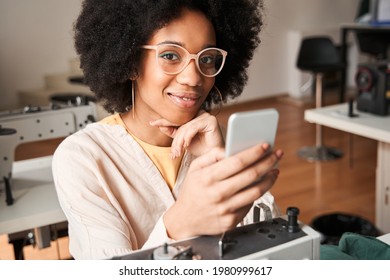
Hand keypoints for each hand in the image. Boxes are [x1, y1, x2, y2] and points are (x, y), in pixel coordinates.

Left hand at [149, 111, 223, 157]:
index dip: (164, 121)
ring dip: (180, 142)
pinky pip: (193, 128)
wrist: (214, 158)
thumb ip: (173, 132)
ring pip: (185, 127)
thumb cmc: (201, 149)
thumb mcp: (183, 141)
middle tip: (173, 153)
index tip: (152, 123)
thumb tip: (159, 124)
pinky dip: (188, 137)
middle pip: (180, 124)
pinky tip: (186, 146)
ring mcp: (206, 116)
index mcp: (193, 116)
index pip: (177, 118)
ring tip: (178, 153)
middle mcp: (200, 113)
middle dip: (175, 140)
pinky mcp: (210, 120)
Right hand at [163, 143, 282, 239]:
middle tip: (276, 155)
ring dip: (269, 179)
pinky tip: (261, 185)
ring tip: (274, 170)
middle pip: (251, 175)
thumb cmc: (192, 192)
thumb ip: (213, 155)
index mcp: (208, 177)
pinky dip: (258, 193)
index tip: (265, 146)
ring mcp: (225, 209)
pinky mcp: (231, 221)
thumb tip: (232, 148)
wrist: (185, 220)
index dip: (254, 153)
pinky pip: (250, 204)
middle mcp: (217, 193)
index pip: (237, 162)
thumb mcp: (195, 168)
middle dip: (268, 162)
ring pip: (256, 191)